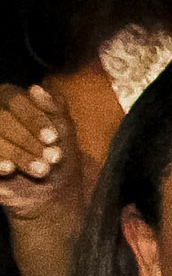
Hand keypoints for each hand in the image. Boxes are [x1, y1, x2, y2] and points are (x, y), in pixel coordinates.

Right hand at [0, 85, 78, 219]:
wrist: (50, 186)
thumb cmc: (57, 150)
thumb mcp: (62, 128)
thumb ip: (51, 107)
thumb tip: (35, 88)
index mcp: (10, 99)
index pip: (16, 102)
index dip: (35, 120)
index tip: (53, 139)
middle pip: (3, 120)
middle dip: (28, 140)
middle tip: (52, 158)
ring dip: (18, 154)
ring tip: (42, 170)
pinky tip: (9, 170)